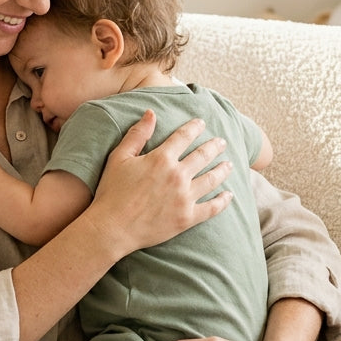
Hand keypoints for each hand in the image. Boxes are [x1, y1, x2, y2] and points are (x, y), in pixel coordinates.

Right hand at [82, 110, 232, 258]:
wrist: (112, 227)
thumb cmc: (112, 191)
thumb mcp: (119, 158)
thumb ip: (137, 135)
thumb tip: (151, 113)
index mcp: (161, 159)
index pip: (184, 137)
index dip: (194, 128)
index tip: (201, 123)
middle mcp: (177, 176)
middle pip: (203, 156)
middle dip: (214, 146)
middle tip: (222, 142)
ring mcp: (184, 197)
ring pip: (212, 179)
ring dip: (222, 169)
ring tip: (229, 164)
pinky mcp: (187, 218)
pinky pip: (211, 208)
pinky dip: (222, 201)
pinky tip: (228, 195)